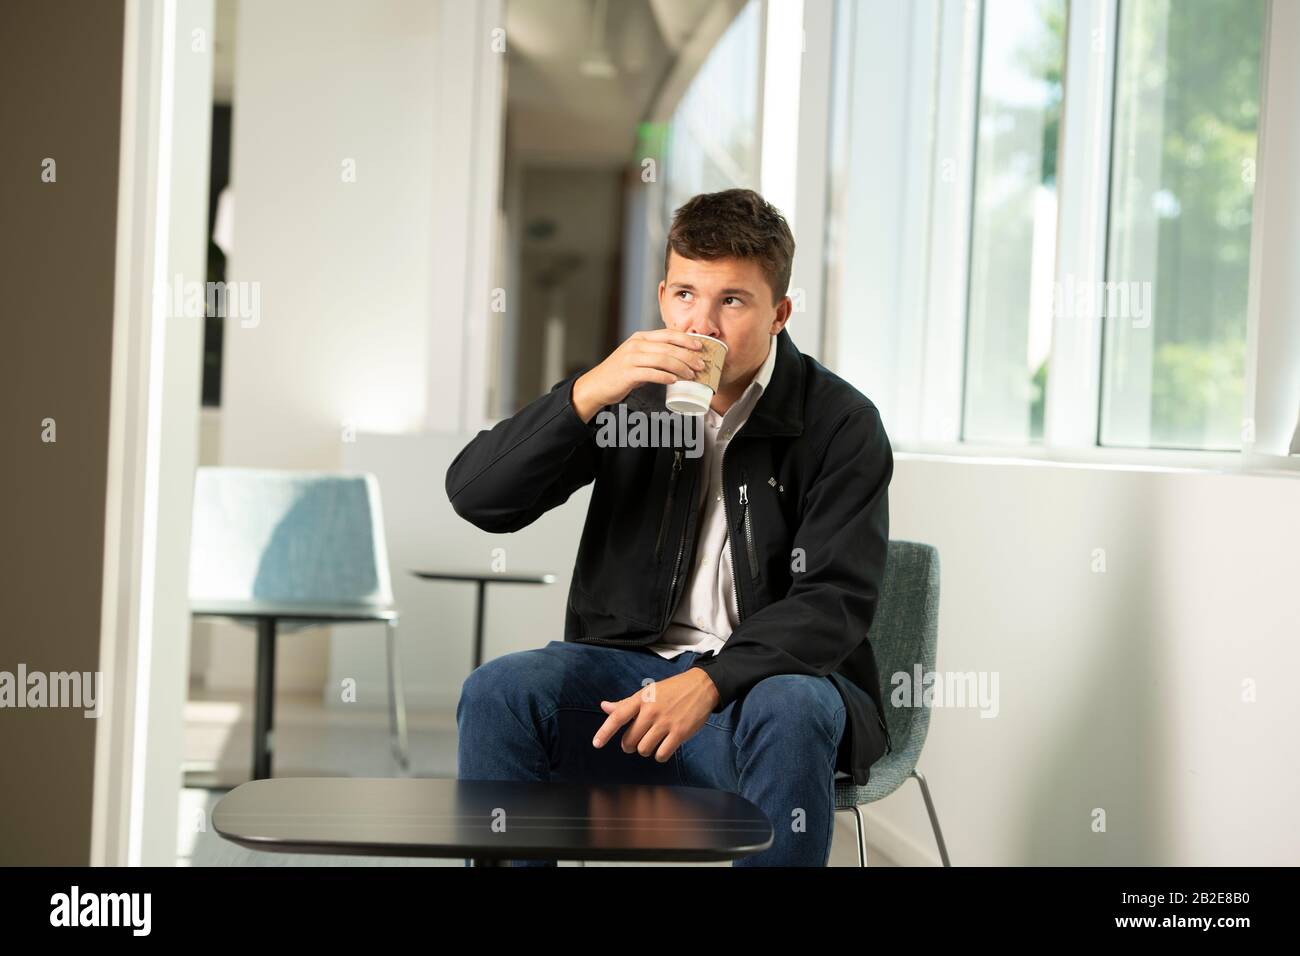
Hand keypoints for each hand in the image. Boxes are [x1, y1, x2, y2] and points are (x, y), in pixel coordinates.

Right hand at [570, 329, 706, 422]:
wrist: (597, 385)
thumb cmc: (620, 373)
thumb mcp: (637, 357)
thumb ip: (654, 354)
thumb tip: (679, 359)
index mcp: (640, 338)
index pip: (667, 334)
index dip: (685, 339)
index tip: (700, 346)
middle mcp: (636, 345)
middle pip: (668, 347)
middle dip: (688, 356)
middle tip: (700, 365)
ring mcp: (631, 358)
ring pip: (662, 360)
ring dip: (680, 367)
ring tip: (692, 375)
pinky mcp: (627, 374)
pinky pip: (651, 373)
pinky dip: (665, 376)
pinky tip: (675, 381)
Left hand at [591, 668, 720, 761]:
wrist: (702, 686)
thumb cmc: (672, 690)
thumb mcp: (648, 692)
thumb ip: (626, 703)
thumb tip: (604, 706)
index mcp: (642, 698)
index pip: (618, 716)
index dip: (605, 731)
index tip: (596, 744)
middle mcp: (651, 710)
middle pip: (630, 740)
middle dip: (630, 745)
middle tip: (635, 742)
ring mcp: (666, 722)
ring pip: (644, 749)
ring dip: (646, 750)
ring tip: (652, 741)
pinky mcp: (680, 733)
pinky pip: (662, 754)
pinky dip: (660, 755)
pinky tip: (664, 747)